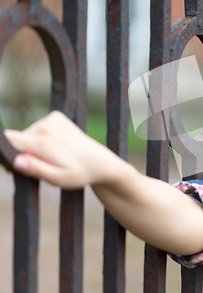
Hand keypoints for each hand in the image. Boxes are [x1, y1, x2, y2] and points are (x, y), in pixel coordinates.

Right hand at [4, 110, 127, 188]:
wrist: (101, 162)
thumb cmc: (80, 173)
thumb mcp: (57, 179)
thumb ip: (35, 169)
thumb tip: (15, 160)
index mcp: (42, 143)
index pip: (8, 139)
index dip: (4, 153)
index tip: (11, 164)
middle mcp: (46, 127)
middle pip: (17, 139)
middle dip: (22, 153)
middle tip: (40, 166)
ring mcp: (52, 119)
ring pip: (28, 134)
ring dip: (34, 146)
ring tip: (53, 157)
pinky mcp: (57, 116)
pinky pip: (39, 128)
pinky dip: (42, 137)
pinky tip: (57, 146)